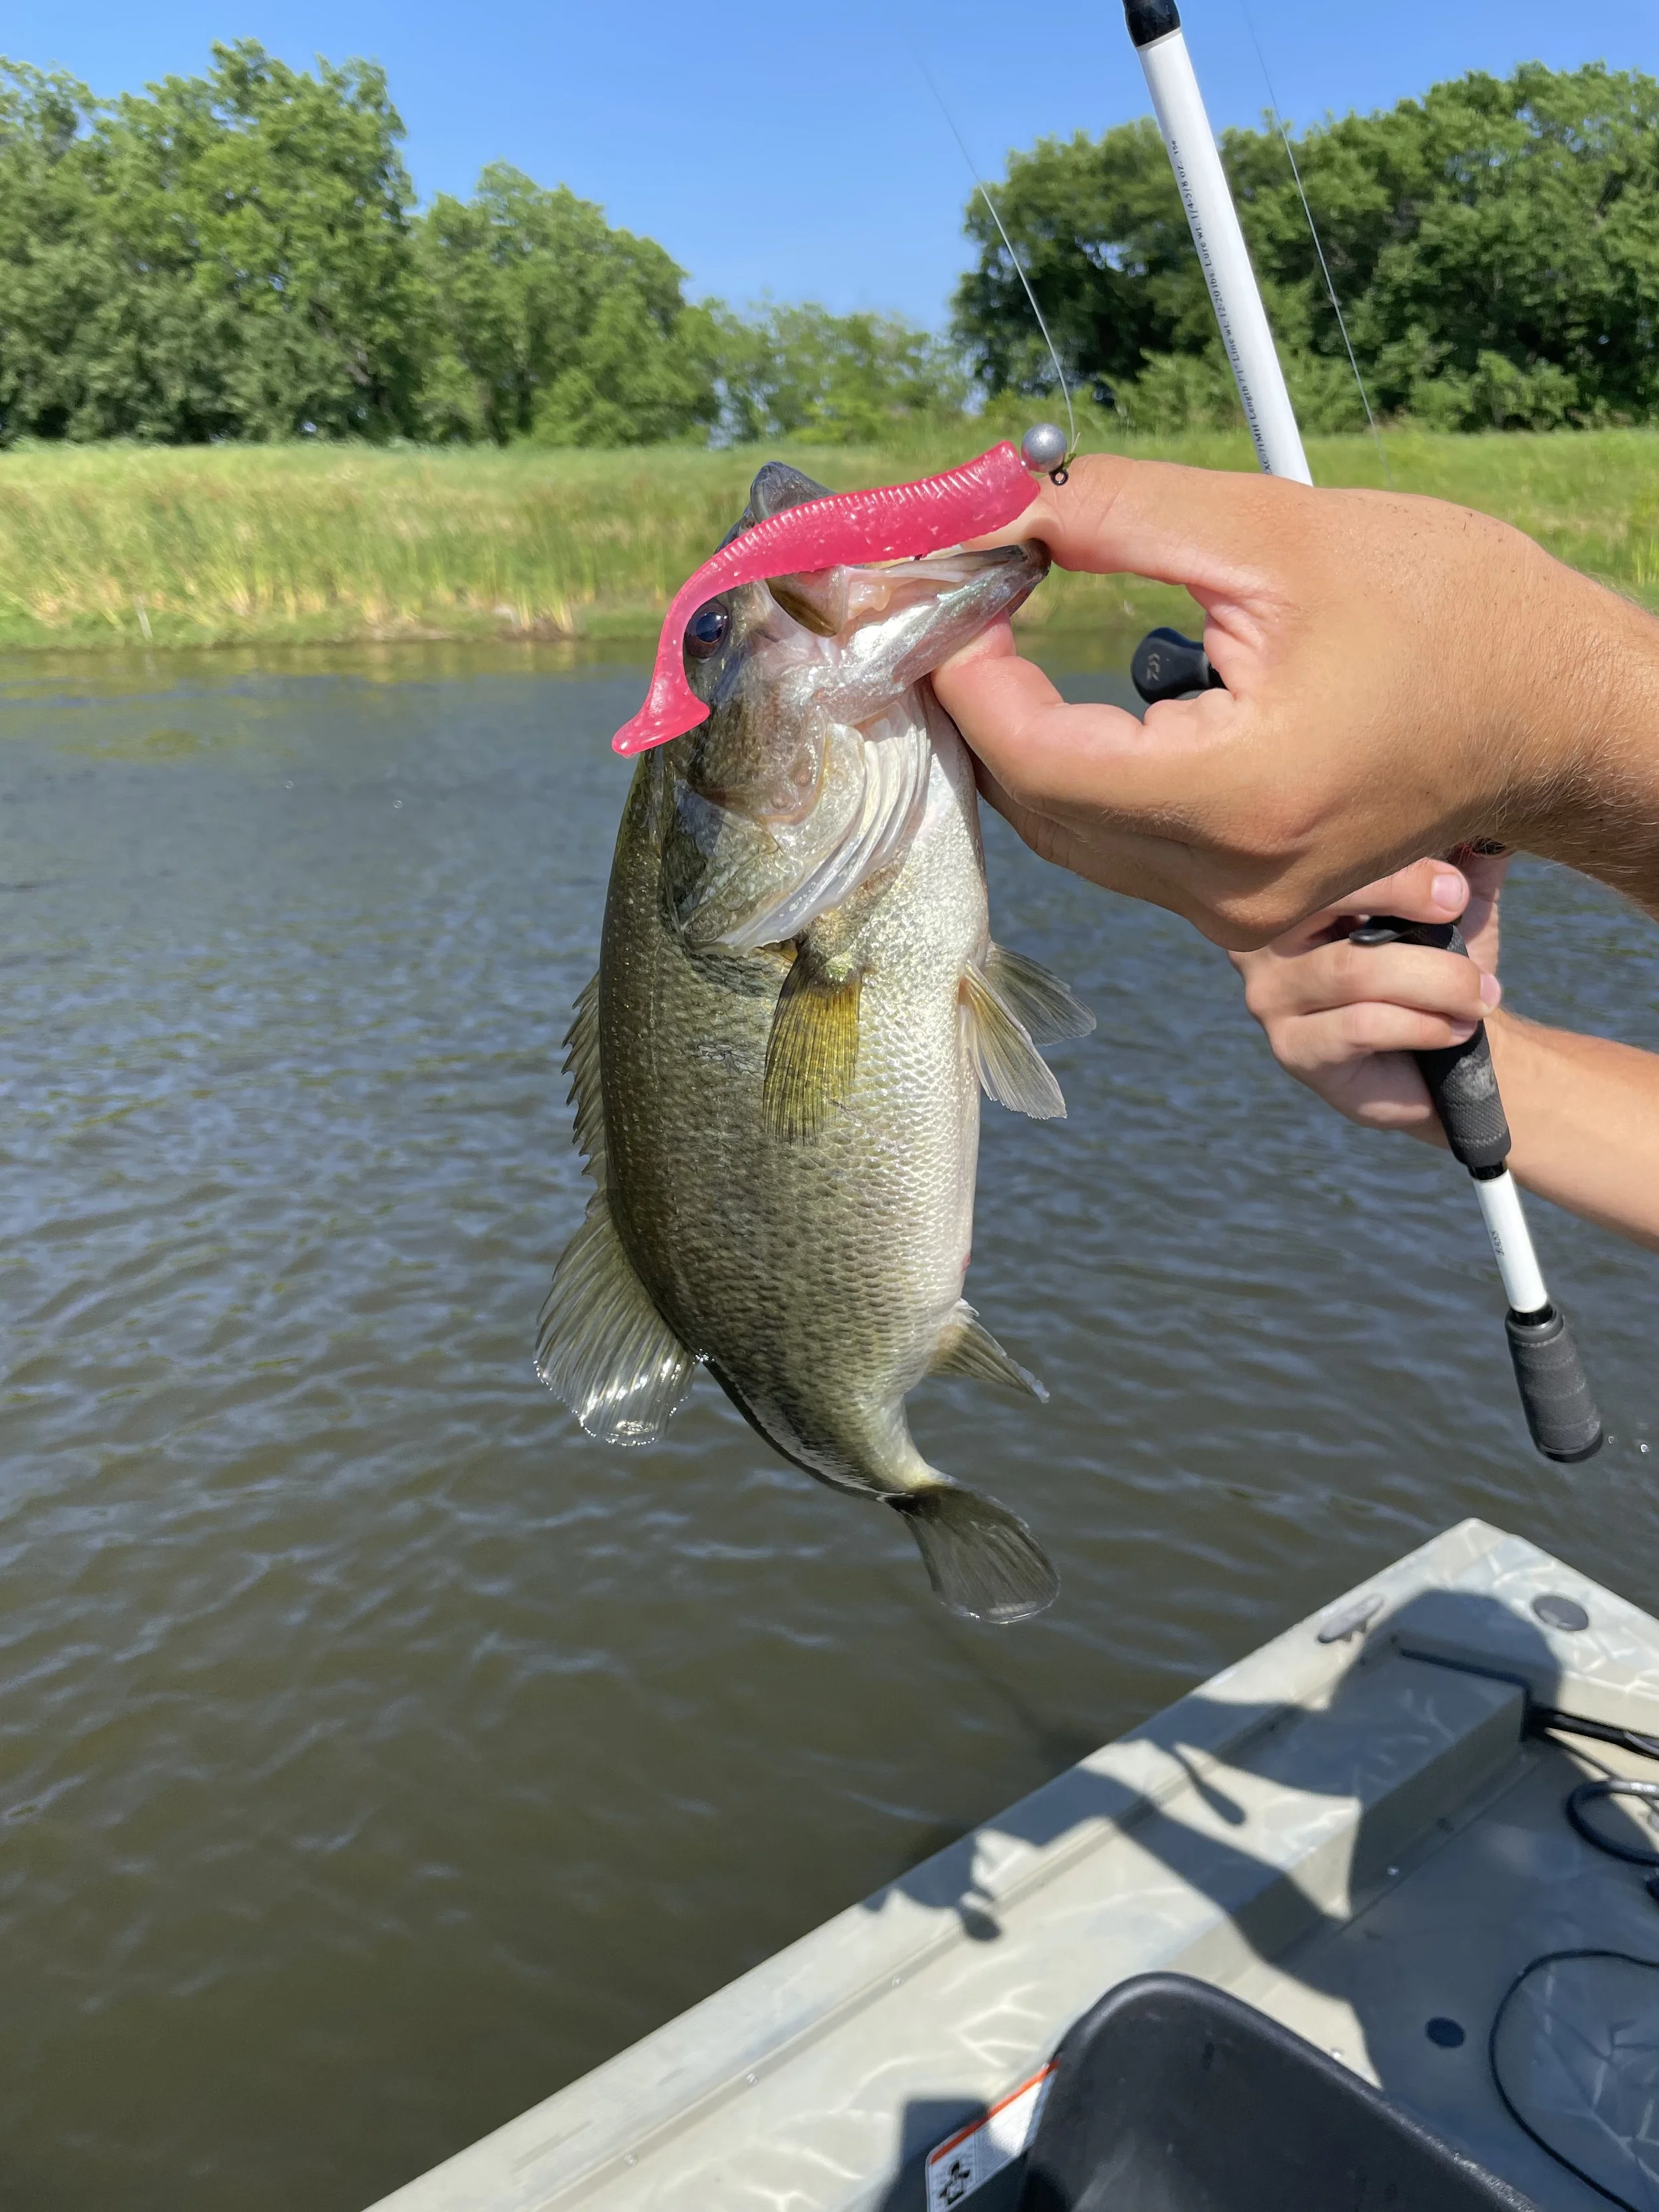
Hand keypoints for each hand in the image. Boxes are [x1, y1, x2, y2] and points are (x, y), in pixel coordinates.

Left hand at [934, 453, 1658, 947]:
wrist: (1554, 714)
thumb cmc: (1453, 613)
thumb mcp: (1281, 534)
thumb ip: (1119, 515)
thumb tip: (991, 499)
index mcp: (1240, 802)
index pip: (1034, 754)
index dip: (959, 666)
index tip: (931, 578)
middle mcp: (1227, 886)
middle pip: (1034, 804)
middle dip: (966, 697)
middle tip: (935, 594)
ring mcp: (1233, 914)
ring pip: (1064, 834)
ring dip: (1007, 735)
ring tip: (979, 627)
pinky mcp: (1241, 908)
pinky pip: (1112, 846)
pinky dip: (1063, 769)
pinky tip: (1041, 692)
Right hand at [1229, 851, 1510, 1138]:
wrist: (1439, 1061)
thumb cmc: (1435, 973)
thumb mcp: (1455, 906)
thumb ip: (1465, 857)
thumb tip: (1490, 815)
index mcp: (1293, 889)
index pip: (1324, 855)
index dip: (1393, 863)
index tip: (1454, 884)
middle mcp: (1261, 938)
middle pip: (1320, 900)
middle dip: (1404, 899)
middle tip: (1462, 914)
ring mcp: (1269, 997)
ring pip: (1352, 969)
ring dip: (1436, 979)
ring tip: (1481, 994)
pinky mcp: (1294, 1050)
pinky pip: (1361, 1025)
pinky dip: (1423, 1023)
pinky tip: (1457, 1028)